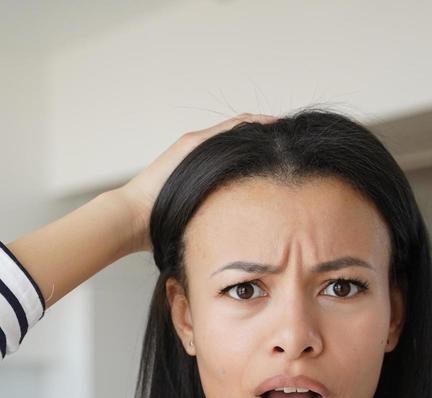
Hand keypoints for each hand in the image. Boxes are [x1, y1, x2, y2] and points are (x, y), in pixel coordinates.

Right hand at [112, 112, 278, 253]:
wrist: (134, 219)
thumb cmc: (162, 228)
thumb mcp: (203, 224)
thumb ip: (221, 221)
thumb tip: (249, 239)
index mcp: (206, 175)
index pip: (242, 158)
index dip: (266, 156)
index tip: (291, 161)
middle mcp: (202, 156)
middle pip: (244, 140)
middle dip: (269, 141)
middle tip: (297, 143)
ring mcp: (197, 147)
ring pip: (239, 129)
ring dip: (264, 128)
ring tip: (289, 131)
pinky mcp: (192, 143)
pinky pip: (229, 128)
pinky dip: (251, 125)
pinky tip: (271, 126)